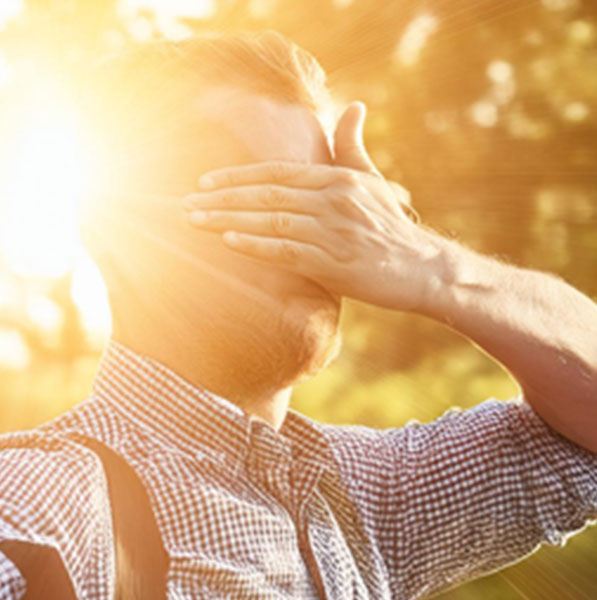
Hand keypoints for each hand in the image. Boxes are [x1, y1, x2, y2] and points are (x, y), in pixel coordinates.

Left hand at [183, 103, 445, 311]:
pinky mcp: (334, 264)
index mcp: (337, 178)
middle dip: (222, 197)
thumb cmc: (390, 224)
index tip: (204, 181)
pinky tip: (229, 241)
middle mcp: (332, 201)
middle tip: (186, 202)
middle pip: (266, 195)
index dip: (237, 176)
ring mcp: (333, 233)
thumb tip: (353, 105)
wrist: (420, 268)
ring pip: (271, 221)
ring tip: (195, 220)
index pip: (277, 172)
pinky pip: (287, 252)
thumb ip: (352, 145)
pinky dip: (256, 246)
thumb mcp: (373, 180)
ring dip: (229, 220)